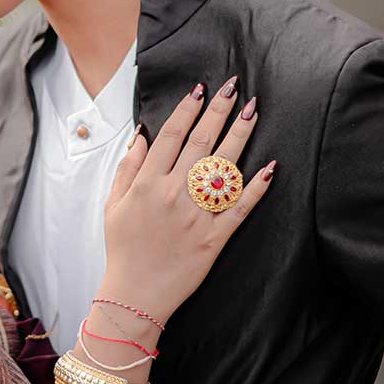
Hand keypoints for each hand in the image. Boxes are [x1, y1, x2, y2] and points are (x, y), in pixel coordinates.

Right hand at [102, 79, 272, 321]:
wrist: (135, 296)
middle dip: (219, 111)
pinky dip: (257, 188)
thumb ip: (128, 169)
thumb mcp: (113, 206)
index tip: (200, 90)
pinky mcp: (215, 237)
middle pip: (201, 143)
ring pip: (223, 168)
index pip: (171, 136)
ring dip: (240, 136)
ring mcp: (196, 216)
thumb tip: (142, 137)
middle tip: (234, 87)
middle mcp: (173, 195)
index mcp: (147, 185)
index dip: (187, 110)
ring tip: (253, 111)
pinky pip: (240, 208)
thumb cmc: (123, 250)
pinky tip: (270, 167)